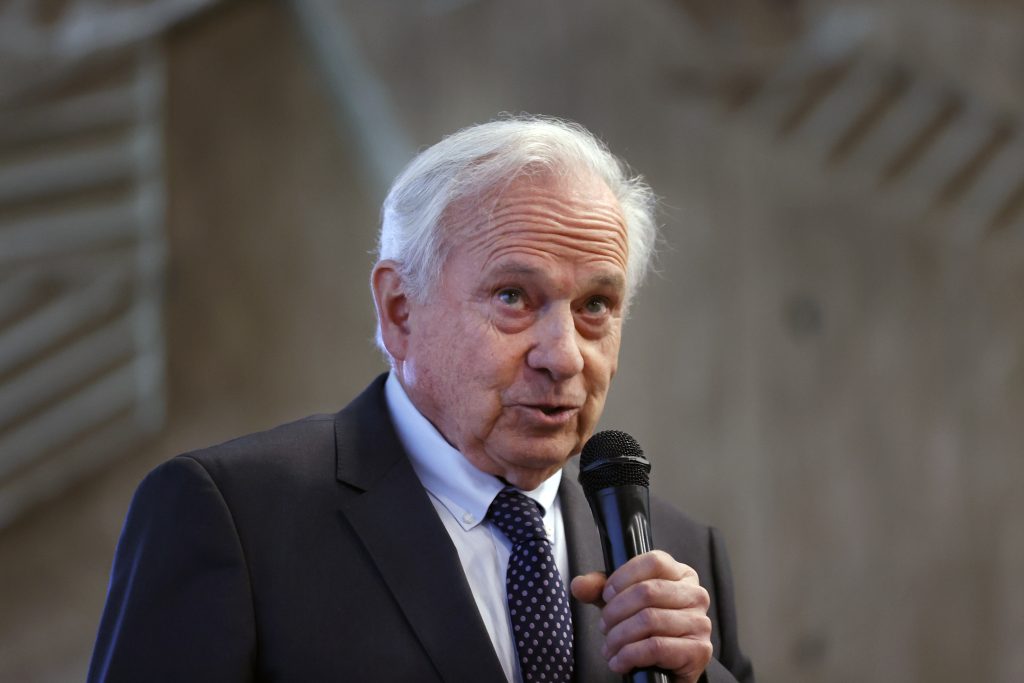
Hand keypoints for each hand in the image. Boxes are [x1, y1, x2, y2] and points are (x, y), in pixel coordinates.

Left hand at [570, 550, 712, 682]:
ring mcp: (700, 623)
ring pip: (649, 620)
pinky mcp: (698, 651)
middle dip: (615, 612)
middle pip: (647, 591)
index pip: (653, 561)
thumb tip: (580, 585)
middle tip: (604, 626)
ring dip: (619, 637)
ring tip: (610, 646)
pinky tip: (620, 661)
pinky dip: (629, 655)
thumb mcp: (622, 603)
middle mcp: (695, 595)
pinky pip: (656, 647)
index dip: (623, 577)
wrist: (666, 668)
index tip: (606, 595)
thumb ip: (600, 589)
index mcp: (681, 575)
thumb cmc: (647, 630)